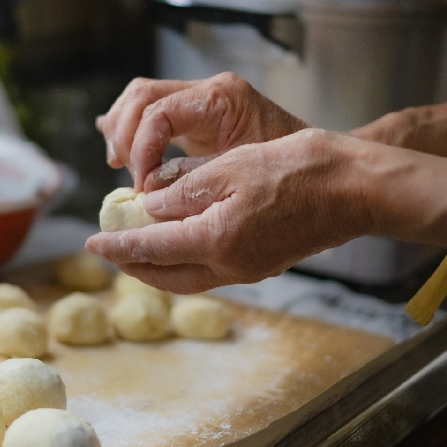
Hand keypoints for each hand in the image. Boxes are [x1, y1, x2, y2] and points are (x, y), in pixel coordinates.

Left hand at [86, 130, 373, 292]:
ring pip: (186, 279)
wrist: (356, 189)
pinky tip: (176, 245)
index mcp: (216, 238)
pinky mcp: (261, 265)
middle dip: (131, 265)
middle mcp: (229, 265)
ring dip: (156, 268)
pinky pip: (209, 273)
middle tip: (108, 249)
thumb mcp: (231, 166)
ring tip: (134, 250)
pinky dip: (183, 264)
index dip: (117, 244)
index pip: (151, 247)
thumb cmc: (298, 168)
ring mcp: (247, 270)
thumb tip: (151, 207)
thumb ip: (184, 190)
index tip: (90, 242)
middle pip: (165, 276)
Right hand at [96, 73, 308, 189]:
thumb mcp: (238, 176)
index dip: (142, 148)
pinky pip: (150, 111)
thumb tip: (149, 191)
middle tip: (126, 174)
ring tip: (119, 164)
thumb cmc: (286, 171)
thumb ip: (193, 178)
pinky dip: (131, 130)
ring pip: (139, 98)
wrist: (316, 166)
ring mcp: (197, 100)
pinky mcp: (192, 116)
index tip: (142, 185)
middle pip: (141, 96)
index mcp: (221, 98)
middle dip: (125, 136)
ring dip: (122, 131)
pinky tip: (119, 152)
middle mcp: (206, 91)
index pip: (159, 111)